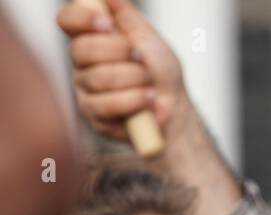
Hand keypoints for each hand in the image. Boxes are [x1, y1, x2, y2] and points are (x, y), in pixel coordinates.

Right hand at [58, 0, 188, 141]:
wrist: (176, 110)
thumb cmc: (161, 74)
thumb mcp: (149, 39)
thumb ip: (127, 17)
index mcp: (92, 38)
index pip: (67, 20)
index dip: (81, 19)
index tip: (106, 23)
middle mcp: (82, 63)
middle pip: (81, 49)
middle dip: (121, 53)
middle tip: (142, 60)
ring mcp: (85, 89)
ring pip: (97, 78)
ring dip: (134, 80)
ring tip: (150, 84)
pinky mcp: (93, 115)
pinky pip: (106, 105)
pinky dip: (135, 101)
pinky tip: (148, 100)